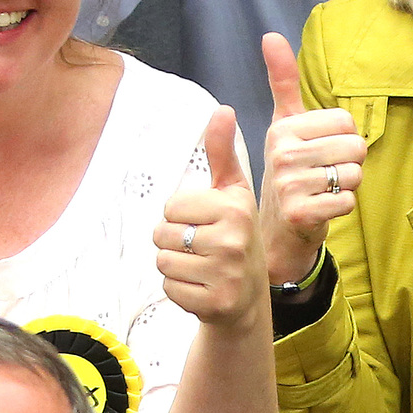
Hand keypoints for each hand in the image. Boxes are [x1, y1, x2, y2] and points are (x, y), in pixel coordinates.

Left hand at [155, 111, 263, 329]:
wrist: (250, 297)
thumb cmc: (235, 236)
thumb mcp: (232, 193)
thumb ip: (222, 152)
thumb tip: (222, 110)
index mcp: (234, 207)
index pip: (171, 207)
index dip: (180, 217)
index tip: (204, 225)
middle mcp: (233, 240)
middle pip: (162, 234)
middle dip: (172, 242)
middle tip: (199, 249)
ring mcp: (226, 274)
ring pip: (163, 262)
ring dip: (174, 266)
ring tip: (199, 267)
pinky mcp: (215, 302)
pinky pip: (170, 288)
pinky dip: (179, 290)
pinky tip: (200, 287)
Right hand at [259, 33, 359, 284]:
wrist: (276, 230)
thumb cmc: (288, 173)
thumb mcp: (283, 126)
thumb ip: (282, 82)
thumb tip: (270, 36)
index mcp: (282, 128)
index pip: (345, 121)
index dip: (343, 139)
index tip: (320, 152)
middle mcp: (282, 153)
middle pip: (355, 147)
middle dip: (349, 164)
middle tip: (324, 175)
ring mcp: (289, 185)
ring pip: (354, 174)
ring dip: (347, 187)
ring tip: (322, 191)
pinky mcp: (301, 213)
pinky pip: (348, 201)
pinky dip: (343, 208)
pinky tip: (322, 209)